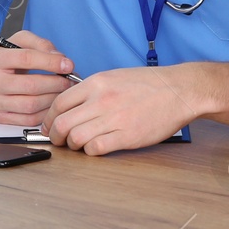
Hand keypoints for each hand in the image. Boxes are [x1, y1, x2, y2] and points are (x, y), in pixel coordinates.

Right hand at [0, 30, 73, 124]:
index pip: (27, 58)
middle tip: (70, 80)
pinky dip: (45, 113)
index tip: (68, 64)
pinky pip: (28, 119)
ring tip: (63, 91)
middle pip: (32, 85)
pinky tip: (51, 104)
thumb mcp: (13, 44)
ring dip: (54, 98)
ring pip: (32, 104)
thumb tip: (59, 57)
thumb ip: (38, 44)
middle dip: (57, 83)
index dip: (52, 62)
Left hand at [40, 66, 190, 154]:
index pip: (59, 103)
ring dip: (72, 145)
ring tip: (77, 146)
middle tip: (58, 141)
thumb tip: (71, 105)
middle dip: (55, 136)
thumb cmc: (149, 84)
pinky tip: (96, 148)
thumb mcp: (114, 77)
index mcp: (96, 83)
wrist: (179, 91)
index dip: (48, 118)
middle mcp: (101, 100)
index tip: (49, 126)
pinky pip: (96, 149)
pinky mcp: (127, 136)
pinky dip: (90, 152)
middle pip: (62, 123)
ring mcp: (114, 119)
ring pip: (76, 138)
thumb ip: (92, 90)